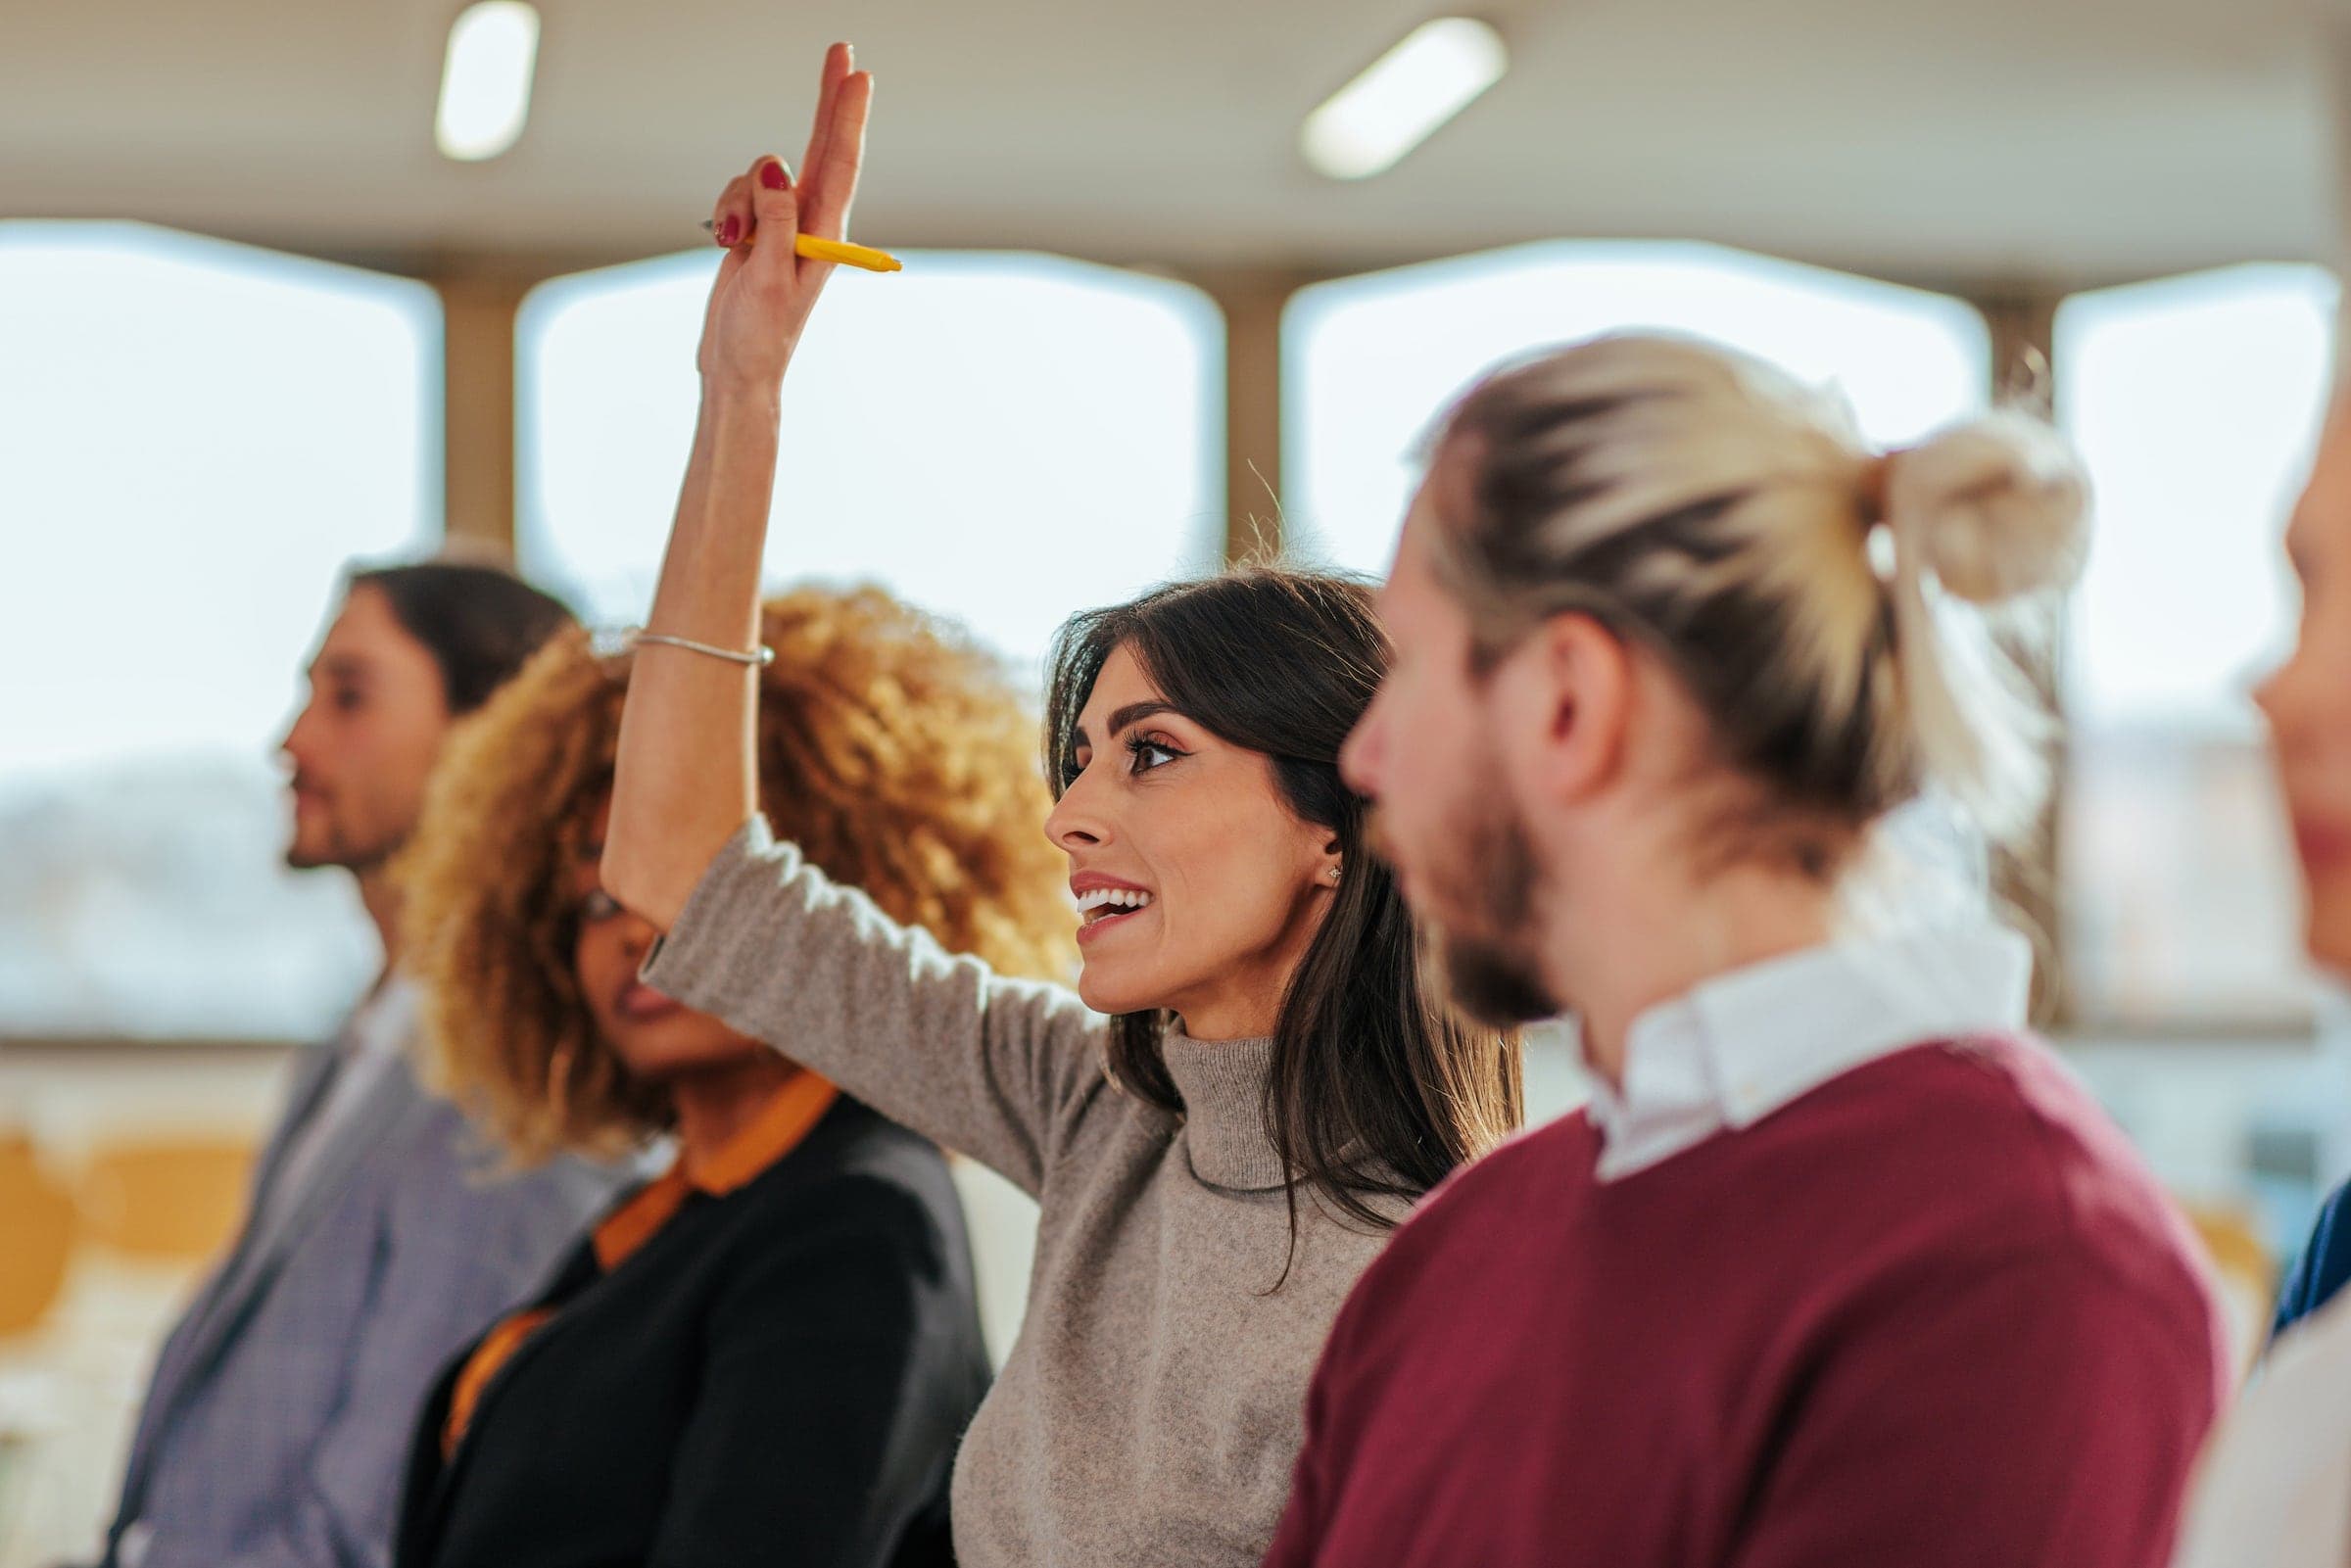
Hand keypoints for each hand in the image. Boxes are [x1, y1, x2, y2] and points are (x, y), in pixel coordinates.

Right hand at [696, 42, 872, 391]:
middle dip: (829, 101)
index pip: (840, 164)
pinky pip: (741, 194)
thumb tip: (776, 169)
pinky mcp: (759, 230)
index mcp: (826, 235)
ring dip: (738, 198)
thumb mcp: (770, 278)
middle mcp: (811, 222)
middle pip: (821, 147)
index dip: (847, 118)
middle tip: (843, 52)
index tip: (858, 78)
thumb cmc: (759, 334)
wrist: (736, 365)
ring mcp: (785, 223)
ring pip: (760, 174)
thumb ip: (775, 220)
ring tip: (734, 243)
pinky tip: (726, 242)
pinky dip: (727, 210)